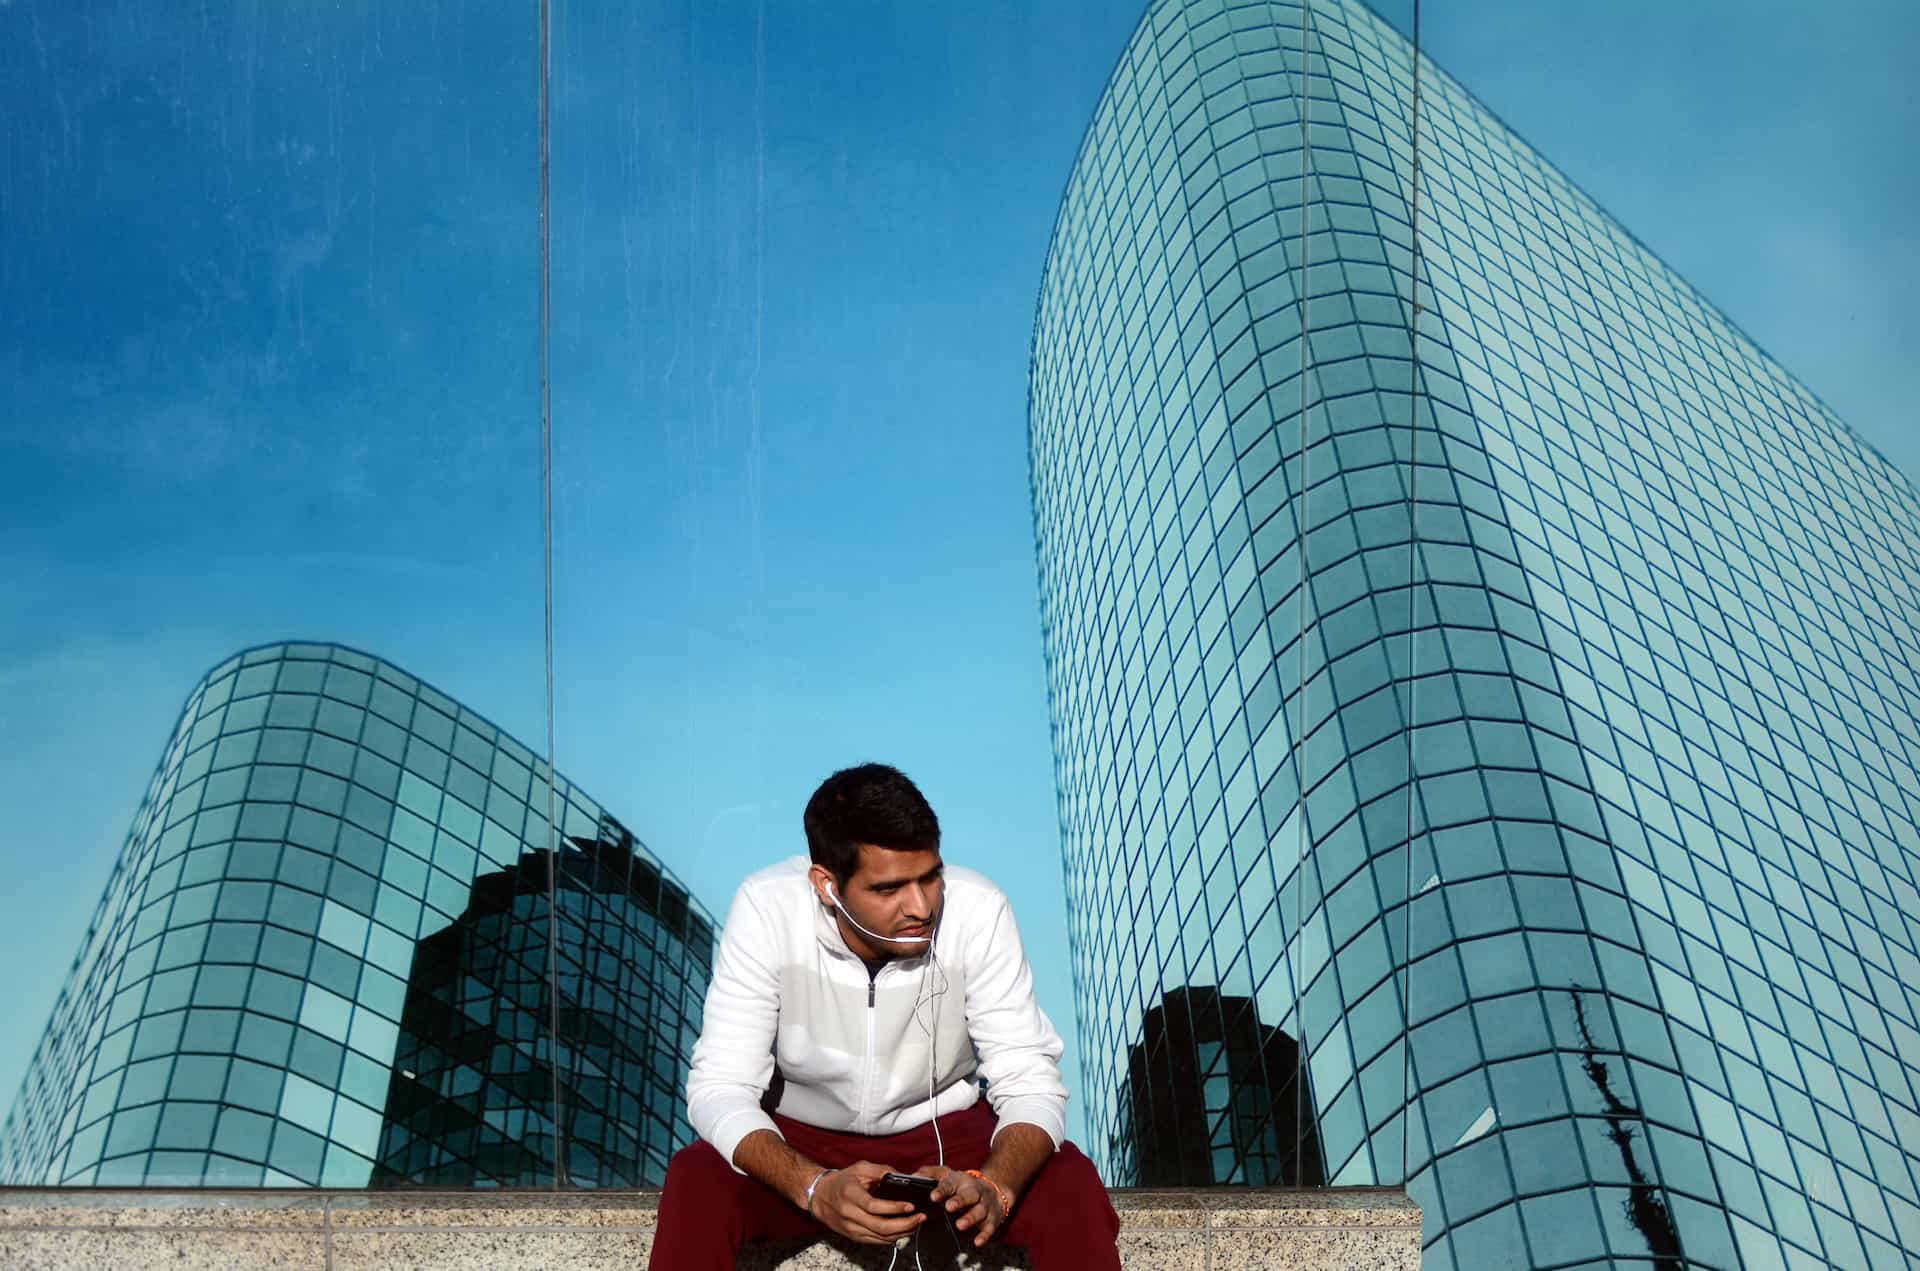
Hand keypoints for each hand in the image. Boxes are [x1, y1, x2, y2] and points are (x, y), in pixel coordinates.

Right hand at [807, 1161, 925, 1245]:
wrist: (820, 1196)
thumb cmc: (842, 1181)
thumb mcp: (860, 1168)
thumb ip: (881, 1170)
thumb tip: (901, 1176)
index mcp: (850, 1194)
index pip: (874, 1206)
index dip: (894, 1208)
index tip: (910, 1205)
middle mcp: (849, 1214)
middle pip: (880, 1226)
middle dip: (904, 1224)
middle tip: (920, 1218)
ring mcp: (851, 1228)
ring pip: (880, 1237)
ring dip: (901, 1233)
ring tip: (916, 1224)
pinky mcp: (853, 1236)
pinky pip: (875, 1241)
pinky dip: (891, 1238)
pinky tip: (903, 1231)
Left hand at [915, 1164, 1005, 1246]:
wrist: (994, 1189)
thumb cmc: (965, 1185)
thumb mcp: (948, 1175)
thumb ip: (930, 1174)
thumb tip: (914, 1176)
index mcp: (961, 1182)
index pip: (950, 1184)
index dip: (941, 1190)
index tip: (933, 1196)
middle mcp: (974, 1192)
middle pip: (968, 1195)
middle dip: (959, 1201)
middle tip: (949, 1207)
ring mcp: (984, 1205)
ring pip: (979, 1211)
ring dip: (970, 1218)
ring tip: (960, 1225)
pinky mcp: (992, 1219)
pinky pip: (989, 1227)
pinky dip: (985, 1235)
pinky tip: (977, 1242)